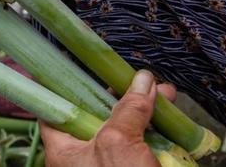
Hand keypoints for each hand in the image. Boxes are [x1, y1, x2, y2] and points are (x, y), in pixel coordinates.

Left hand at [41, 70, 177, 166]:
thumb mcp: (119, 144)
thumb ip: (128, 110)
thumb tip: (142, 82)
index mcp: (64, 148)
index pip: (55, 110)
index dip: (65, 88)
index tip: (75, 68)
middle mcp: (82, 156)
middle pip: (96, 114)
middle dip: (120, 95)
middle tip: (139, 80)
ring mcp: (108, 164)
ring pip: (123, 128)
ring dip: (144, 110)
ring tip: (164, 95)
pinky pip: (140, 145)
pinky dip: (155, 131)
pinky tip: (170, 119)